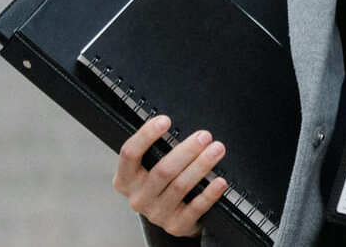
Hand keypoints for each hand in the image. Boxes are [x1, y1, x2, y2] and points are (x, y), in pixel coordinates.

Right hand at [113, 115, 230, 237]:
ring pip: (180, 186)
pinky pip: (195, 207)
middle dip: (187, 150)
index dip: (146, 135)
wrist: (172, 216)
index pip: (130, 154)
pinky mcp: (176, 225)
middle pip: (162, 170)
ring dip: (201, 166)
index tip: (165, 120)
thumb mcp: (150, 168)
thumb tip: (177, 125)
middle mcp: (138, 198)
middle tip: (204, 136)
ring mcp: (156, 214)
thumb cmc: (162, 183)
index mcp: (125, 179)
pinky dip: (209, 193)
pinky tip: (220, 181)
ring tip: (217, 150)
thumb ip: (157, 150)